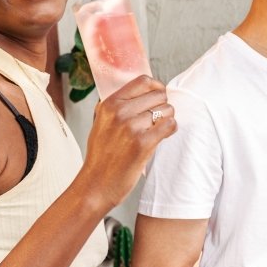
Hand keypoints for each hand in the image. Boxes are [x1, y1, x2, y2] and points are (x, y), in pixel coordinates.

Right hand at [80, 75, 175, 209]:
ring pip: (166, 110)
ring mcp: (130, 127)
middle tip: (159, 119)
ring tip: (159, 131)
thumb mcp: (101, 123)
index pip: (143, 81)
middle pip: (158, 94)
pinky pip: (169, 125)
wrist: (96, 185)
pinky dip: (171, 129)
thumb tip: (143, 94)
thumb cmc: (101, 157)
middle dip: (164, 105)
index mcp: (109, 104)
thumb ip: (118, 107)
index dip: (157, 87)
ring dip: (168, 119)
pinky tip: (164, 136)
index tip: (159, 97)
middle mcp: (119, 112)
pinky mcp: (142, 143)